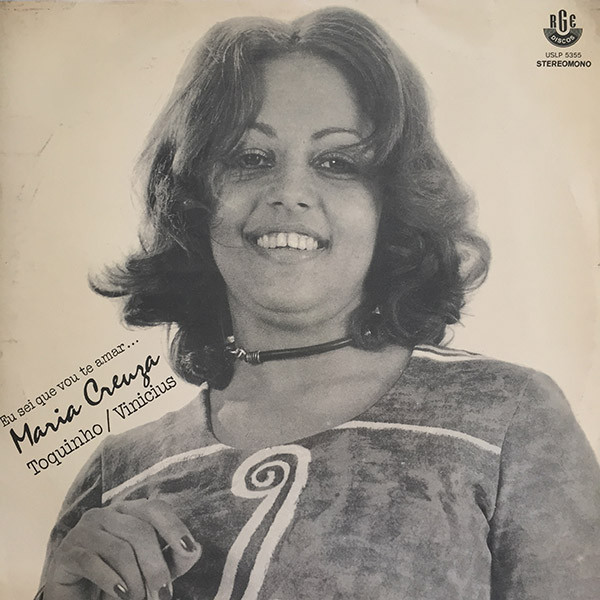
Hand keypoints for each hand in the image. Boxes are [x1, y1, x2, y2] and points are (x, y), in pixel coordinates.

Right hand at [44, 498, 201, 599]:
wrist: (78, 597)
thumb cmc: (119, 579)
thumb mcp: (151, 570)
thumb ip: (173, 559)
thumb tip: (196, 550)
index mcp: (130, 511)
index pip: (156, 508)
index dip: (174, 527)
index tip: (189, 550)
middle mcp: (107, 513)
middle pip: (140, 531)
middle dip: (156, 566)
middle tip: (163, 594)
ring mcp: (84, 529)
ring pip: (119, 549)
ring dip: (135, 579)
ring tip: (139, 599)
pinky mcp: (67, 551)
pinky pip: (93, 562)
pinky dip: (111, 581)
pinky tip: (121, 594)